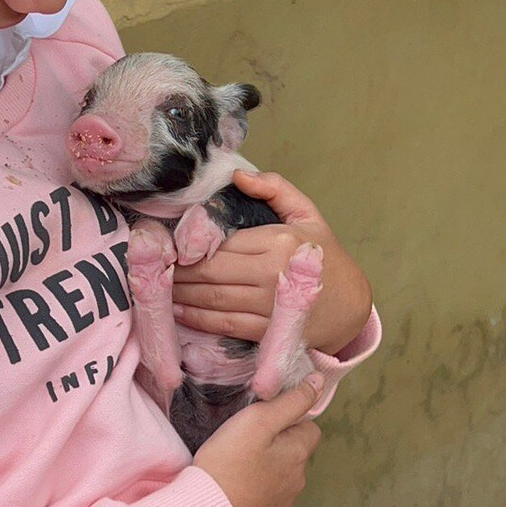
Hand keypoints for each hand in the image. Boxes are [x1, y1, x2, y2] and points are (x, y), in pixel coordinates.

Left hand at [171, 171, 372, 353]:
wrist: (351, 306)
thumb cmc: (324, 256)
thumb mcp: (307, 214)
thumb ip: (275, 189)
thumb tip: (238, 175)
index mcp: (278, 242)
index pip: (222, 242)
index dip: (189, 245)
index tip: (166, 244)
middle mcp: (271, 274)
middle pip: (210, 271)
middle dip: (178, 271)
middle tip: (154, 266)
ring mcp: (268, 306)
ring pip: (212, 299)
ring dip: (180, 295)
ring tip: (158, 287)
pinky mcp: (267, 331)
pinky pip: (223, 324)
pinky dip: (197, 319)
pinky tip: (178, 311)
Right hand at [193, 374, 324, 506]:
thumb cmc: (228, 463)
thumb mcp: (257, 421)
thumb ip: (290, 401)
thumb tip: (318, 383)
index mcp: (298, 454)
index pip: (310, 429)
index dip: (290, 420)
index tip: (263, 420)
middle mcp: (297, 482)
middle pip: (295, 454)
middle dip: (278, 445)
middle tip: (244, 440)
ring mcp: (282, 506)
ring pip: (281, 478)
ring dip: (266, 470)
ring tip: (236, 465)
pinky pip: (266, 500)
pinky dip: (256, 492)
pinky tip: (234, 488)